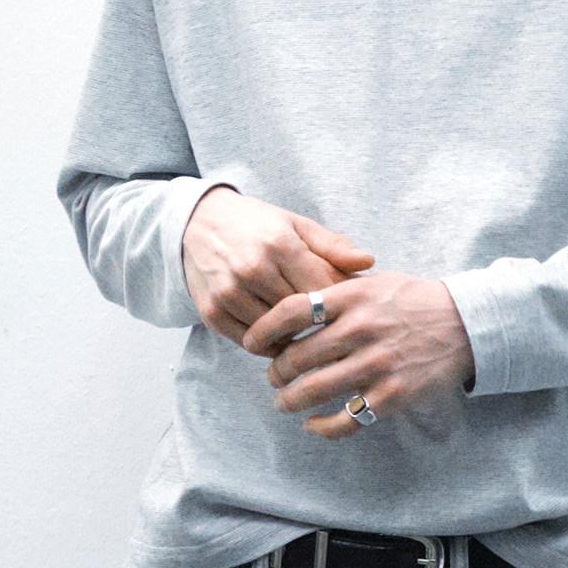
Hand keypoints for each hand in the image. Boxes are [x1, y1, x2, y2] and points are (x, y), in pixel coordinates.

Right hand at [181, 187, 374, 345]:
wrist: (199, 222)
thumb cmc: (257, 225)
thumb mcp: (296, 225)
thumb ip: (333, 246)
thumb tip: (369, 263)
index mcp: (280, 245)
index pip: (322, 288)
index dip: (343, 305)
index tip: (356, 314)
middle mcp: (253, 269)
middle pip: (301, 314)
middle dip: (322, 325)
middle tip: (340, 334)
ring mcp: (230, 292)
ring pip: (275, 333)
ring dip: (295, 339)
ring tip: (311, 337)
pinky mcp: (211, 311)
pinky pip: (248, 342)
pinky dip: (268, 345)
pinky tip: (281, 339)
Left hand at [242, 271, 475, 439]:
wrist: (465, 324)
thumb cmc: (415, 300)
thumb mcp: (375, 281)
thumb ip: (338, 289)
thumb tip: (296, 301)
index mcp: (353, 297)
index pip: (292, 312)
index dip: (263, 329)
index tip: (250, 341)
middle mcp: (361, 330)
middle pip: (297, 356)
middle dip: (276, 371)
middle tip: (273, 376)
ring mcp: (375, 364)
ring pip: (313, 390)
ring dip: (289, 400)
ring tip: (283, 402)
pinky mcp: (390, 395)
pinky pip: (345, 419)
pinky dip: (322, 426)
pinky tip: (313, 424)